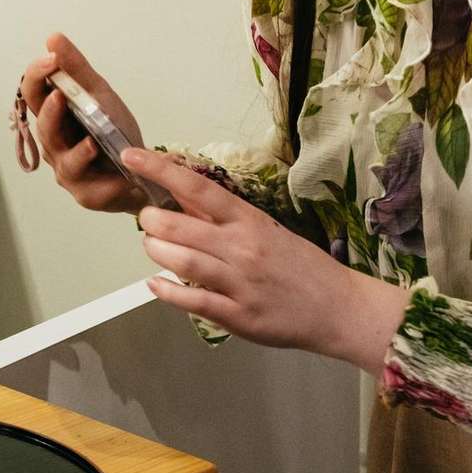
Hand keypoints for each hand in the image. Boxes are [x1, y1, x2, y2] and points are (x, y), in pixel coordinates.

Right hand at [19, 33, 147, 212]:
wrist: (142, 169)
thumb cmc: (113, 132)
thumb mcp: (99, 94)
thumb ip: (77, 69)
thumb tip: (53, 38)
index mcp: (53, 117)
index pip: (33, 93)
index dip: (36, 75)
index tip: (51, 58)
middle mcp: (53, 144)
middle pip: (42, 126)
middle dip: (50, 111)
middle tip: (60, 94)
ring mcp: (66, 170)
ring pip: (63, 158)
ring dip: (76, 148)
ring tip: (90, 140)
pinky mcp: (86, 194)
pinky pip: (88, 185)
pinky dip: (100, 175)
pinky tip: (107, 163)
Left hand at [124, 149, 408, 373]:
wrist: (340, 308)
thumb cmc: (300, 265)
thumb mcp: (265, 229)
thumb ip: (223, 217)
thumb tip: (182, 195)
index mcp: (249, 221)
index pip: (198, 187)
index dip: (161, 170)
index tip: (132, 156)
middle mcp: (242, 248)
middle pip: (179, 225)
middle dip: (151, 220)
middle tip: (146, 220)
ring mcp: (239, 283)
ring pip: (181, 261)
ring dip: (156, 251)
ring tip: (153, 247)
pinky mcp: (238, 316)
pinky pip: (192, 301)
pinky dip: (166, 291)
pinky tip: (155, 284)